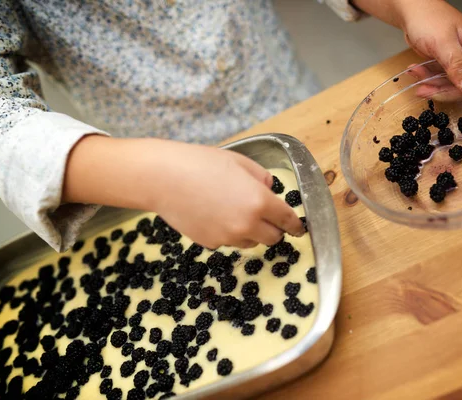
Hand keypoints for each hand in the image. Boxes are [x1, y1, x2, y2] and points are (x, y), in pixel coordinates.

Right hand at [63, 136, 303, 248]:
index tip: (299, 229)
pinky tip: (214, 214)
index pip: (288, 220)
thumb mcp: (239, 161)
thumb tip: (269, 189)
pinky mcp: (210, 243)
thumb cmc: (200, 163)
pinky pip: (228, 242)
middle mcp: (247, 224)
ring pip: (251, 242)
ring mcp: (227, 237)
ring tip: (233, 210)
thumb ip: (261, 177)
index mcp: (259, 202)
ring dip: (251, 232)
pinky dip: (229, 233)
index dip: (296, 226)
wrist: (162, 178)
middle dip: (274, 229)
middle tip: (266, 216)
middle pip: (272, 238)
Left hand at [398, 0, 461, 126]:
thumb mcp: (443, 43)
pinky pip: (441, 80)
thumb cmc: (429, 19)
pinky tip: (415, 70)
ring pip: (452, 86)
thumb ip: (457, 66)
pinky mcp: (446, 64)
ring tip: (415, 74)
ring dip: (433, 85)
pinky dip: (428, 79)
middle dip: (446, 92)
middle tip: (425, 90)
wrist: (412, 8)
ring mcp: (460, 61)